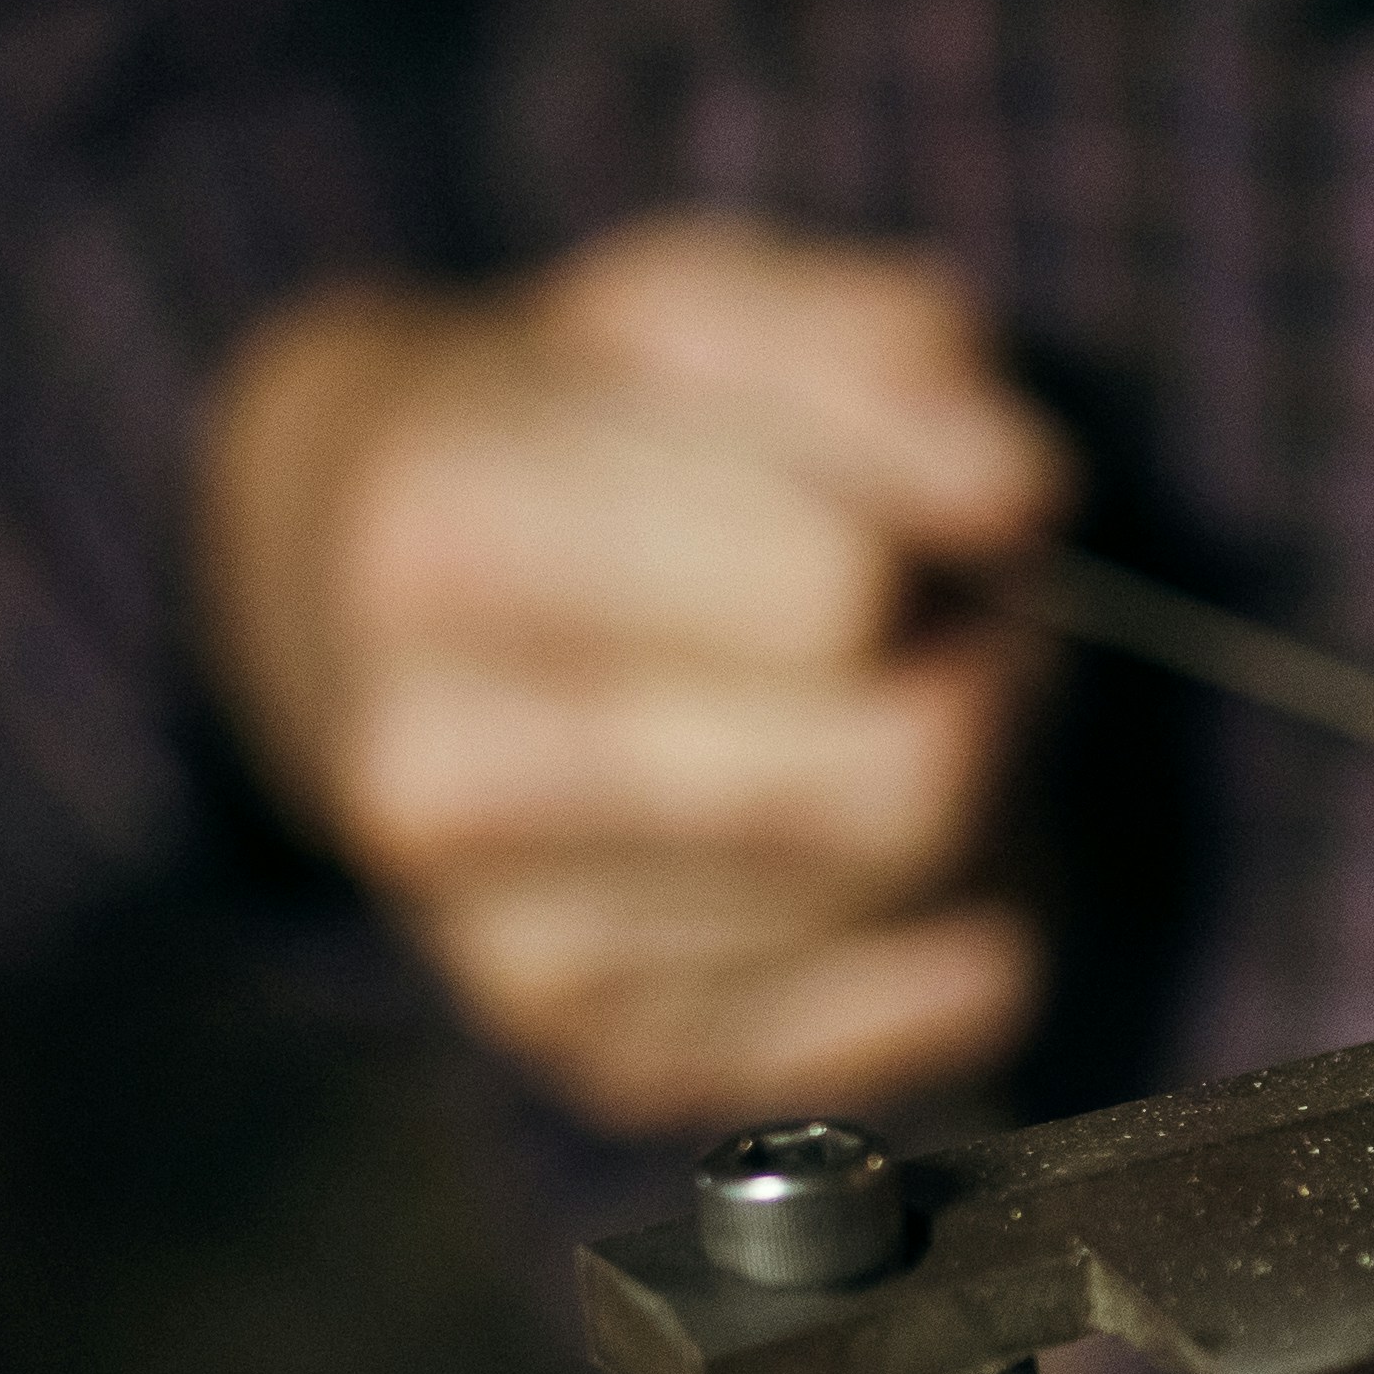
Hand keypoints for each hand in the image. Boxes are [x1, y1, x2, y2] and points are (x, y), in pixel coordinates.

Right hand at [195, 213, 1065, 1133]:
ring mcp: (514, 953)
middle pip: (904, 768)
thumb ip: (876, 355)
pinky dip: (987, 921)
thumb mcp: (700, 310)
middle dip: (983, 669)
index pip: (837, 588)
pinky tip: (910, 844)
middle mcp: (443, 777)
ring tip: (894, 702)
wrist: (361, 600)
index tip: (942, 499)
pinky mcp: (615, 1063)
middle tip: (951, 612)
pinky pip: (933, 1025)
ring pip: (921, 892)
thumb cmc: (566, 429)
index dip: (949, 528)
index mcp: (446, 540)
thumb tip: (1012, 488)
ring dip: (987, 789)